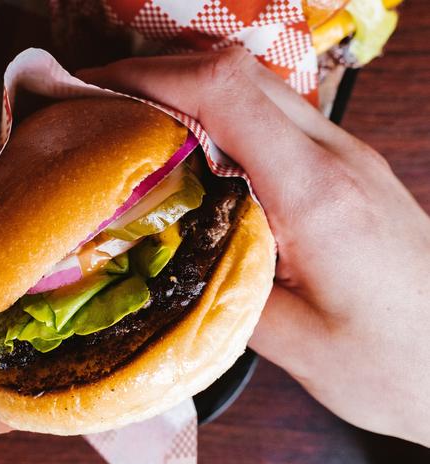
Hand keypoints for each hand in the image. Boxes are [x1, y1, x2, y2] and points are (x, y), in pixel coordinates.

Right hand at [79, 48, 429, 446]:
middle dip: (158, 73)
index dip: (152, 78)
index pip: (226, 94)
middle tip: (101, 105)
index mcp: (316, 196)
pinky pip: (272, 114)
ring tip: (133, 121)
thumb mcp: (295, 347)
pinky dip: (218, 114)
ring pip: (255, 85)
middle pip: (236, 71)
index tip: (96, 91)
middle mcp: (335, 156)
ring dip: (188, 89)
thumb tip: (163, 253)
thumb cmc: (394, 366)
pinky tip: (188, 148)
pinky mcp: (345, 166)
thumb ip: (223, 287)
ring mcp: (345, 154)